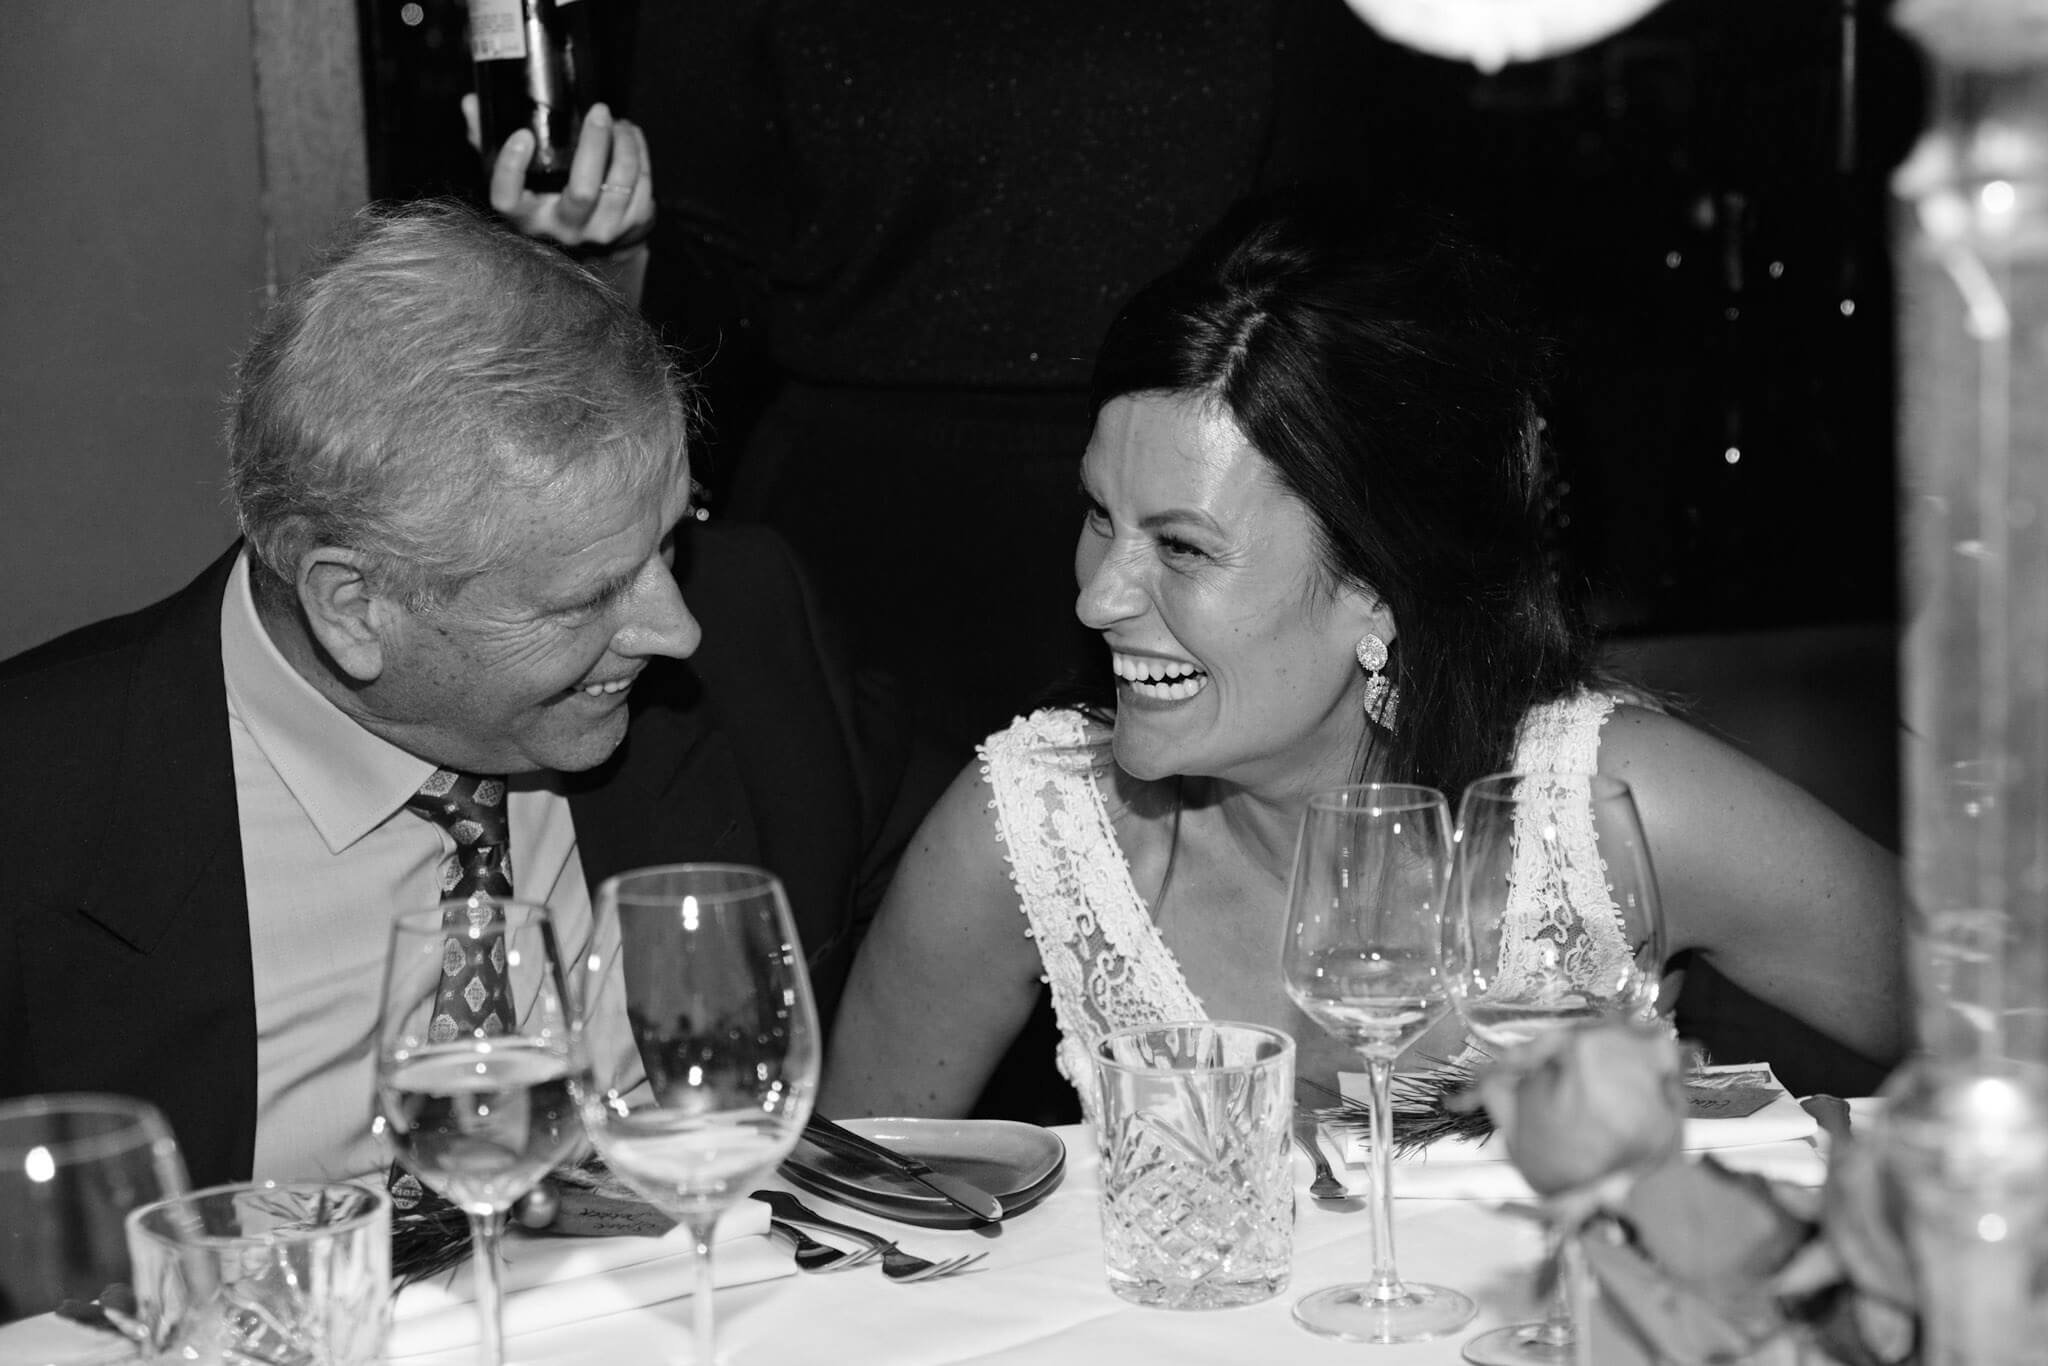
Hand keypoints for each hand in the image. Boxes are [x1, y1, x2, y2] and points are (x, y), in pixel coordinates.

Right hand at [462, 95, 652, 251]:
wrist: (592, 247)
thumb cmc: (545, 199)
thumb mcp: (515, 177)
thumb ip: (488, 142)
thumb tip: (471, 103)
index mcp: (525, 217)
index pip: (507, 198)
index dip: (511, 168)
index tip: (522, 135)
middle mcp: (562, 231)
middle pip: (582, 190)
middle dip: (594, 144)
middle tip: (599, 110)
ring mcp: (599, 233)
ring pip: (619, 185)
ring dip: (624, 145)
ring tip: (617, 122)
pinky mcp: (631, 229)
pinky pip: (642, 186)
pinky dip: (640, 154)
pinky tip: (630, 136)